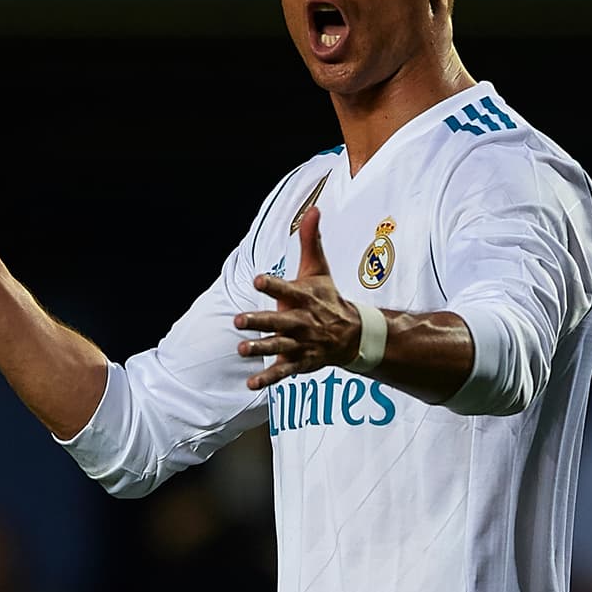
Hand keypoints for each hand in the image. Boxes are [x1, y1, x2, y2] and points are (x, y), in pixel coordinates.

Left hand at [234, 207, 362, 389]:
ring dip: (261, 348)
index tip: (258, 280)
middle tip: (238, 320)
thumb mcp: (319, 268)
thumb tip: (313, 207)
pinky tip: (251, 384)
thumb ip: (311, 239)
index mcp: (304, 297)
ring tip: (241, 349)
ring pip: (278, 346)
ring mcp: (301, 343)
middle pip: (278, 321)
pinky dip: (268, 379)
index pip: (286, 288)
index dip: (272, 285)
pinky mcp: (299, 362)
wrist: (353, 335)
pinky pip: (282, 372)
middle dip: (259, 321)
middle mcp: (302, 321)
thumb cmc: (328, 297)